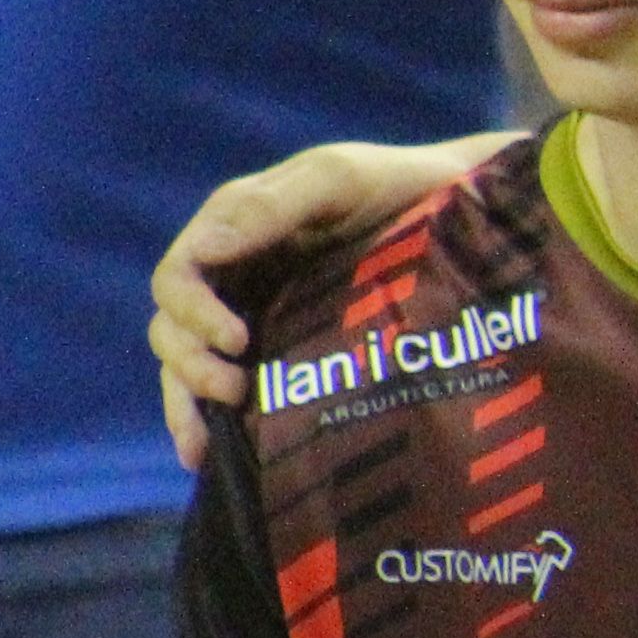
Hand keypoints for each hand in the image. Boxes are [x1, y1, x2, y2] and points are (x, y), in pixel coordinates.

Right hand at [147, 137, 516, 469]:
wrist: (463, 209)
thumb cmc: (400, 185)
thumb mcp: (338, 180)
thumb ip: (270, 207)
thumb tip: (203, 251)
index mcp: (232, 229)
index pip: (178, 277)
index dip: (192, 312)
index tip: (237, 340)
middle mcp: (233, 273)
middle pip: (173, 328)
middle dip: (190, 364)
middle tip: (236, 391)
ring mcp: (254, 312)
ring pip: (187, 363)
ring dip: (188, 401)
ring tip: (212, 439)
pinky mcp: (280, 348)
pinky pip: (224, 384)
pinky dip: (206, 419)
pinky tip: (208, 458)